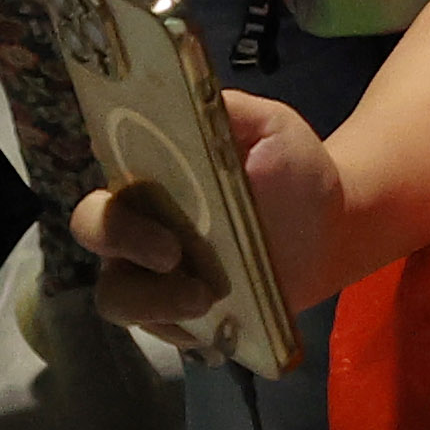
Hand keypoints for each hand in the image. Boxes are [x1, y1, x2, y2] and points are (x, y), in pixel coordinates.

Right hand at [79, 86, 338, 331]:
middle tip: (175, 256)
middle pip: (99, 252)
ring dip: (155, 305)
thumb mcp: (270, 127)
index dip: (110, 220)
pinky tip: (225, 320)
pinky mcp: (184, 317)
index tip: (155, 227)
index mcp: (149, 187)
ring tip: (205, 300)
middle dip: (127, 253)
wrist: (331, 227)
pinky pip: (166, 333)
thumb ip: (227, 110)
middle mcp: (140, 234)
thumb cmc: (292, 170)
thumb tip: (188, 95)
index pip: (99, 204)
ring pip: (121, 302)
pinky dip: (188, 330)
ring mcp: (156, 281)